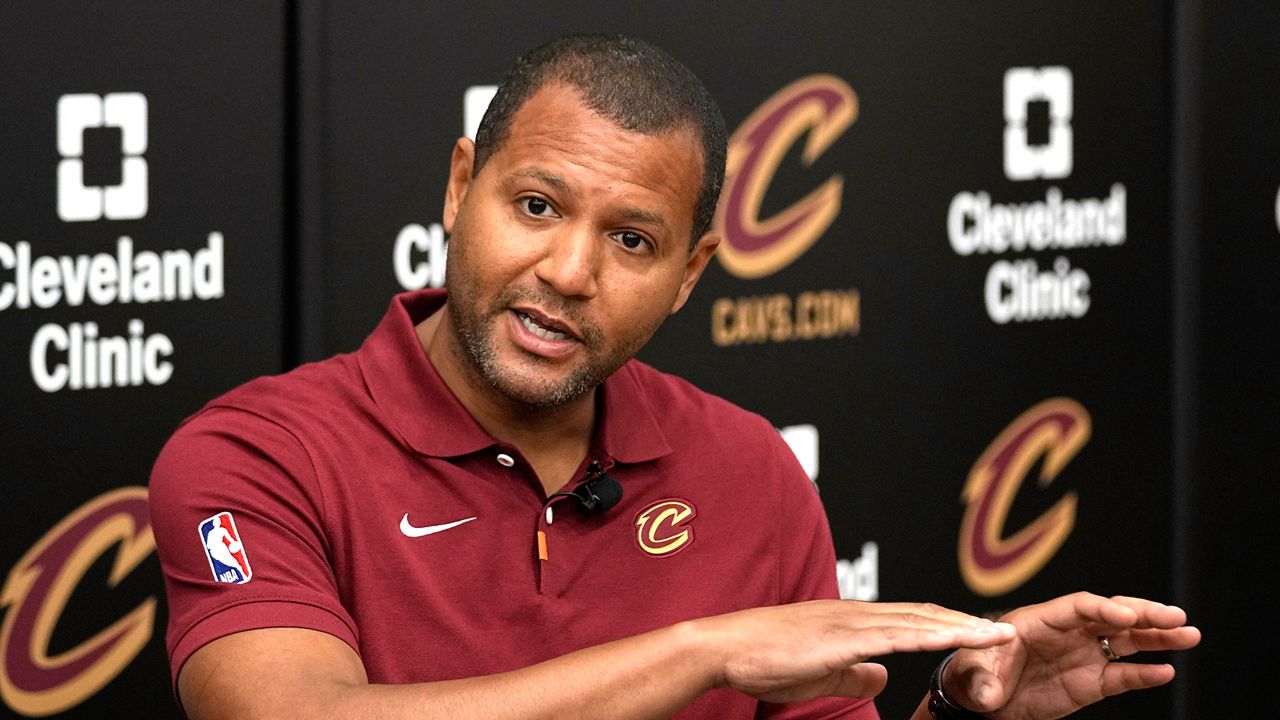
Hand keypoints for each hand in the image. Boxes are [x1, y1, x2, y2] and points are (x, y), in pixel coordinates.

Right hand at [695, 599, 1017, 703]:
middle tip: (1008, 630)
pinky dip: (929, 635)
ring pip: (917, 621)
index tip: (981, 633)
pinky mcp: (840, 636)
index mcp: (852, 621)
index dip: (949, 624)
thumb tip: (883, 677)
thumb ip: (854, 672)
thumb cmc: (764, 659)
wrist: (726, 647)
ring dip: (961, 627)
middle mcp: (856, 614)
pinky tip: (954, 638)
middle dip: (968, 623)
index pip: (912, 619)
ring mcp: (850, 621)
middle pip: (924, 615)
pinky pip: (893, 636)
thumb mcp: (821, 671)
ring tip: (997, 635)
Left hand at [941, 592, 1200, 719]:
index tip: (1126, 616)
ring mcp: (1082, 655)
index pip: (1078, 607)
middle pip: (1111, 615)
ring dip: (1157, 637)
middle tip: (1175, 616)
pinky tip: (1167, 671)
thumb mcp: (973, 672)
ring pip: (1126, 640)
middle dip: (1143, 613)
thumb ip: (983, 681)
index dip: (1103, 608)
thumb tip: (987, 694)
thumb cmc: (973, 672)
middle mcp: (1067, 632)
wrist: (979, 697)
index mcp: (1039, 620)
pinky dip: (1143, 673)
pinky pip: (1122, 675)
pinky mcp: (1091, 682)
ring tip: (1189, 634)